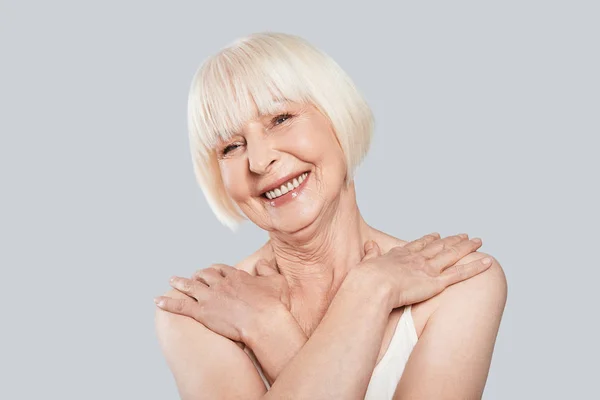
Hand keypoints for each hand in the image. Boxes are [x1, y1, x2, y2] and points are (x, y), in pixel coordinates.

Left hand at [154, 259, 290, 343]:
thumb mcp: (277, 282)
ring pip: (190, 287)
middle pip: (205, 275)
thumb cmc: (274, 305)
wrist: (264, 321)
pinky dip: (168, 303)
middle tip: (192, 276)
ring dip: (179, 283)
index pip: (222, 269)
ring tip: (172, 280)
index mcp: (237, 277)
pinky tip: (157, 301)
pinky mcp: (202, 312)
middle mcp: (220, 284)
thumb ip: (268, 270)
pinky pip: (180, 306)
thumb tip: (263, 262)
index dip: (216, 270)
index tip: (213, 271)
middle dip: (198, 275)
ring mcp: (210, 297)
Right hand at [356, 233, 491, 309]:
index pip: (418, 245)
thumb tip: (370, 244)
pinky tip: (487, 262)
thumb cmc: (365, 280)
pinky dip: (475, 267)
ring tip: (478, 241)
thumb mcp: (366, 263)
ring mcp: (428, 269)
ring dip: (467, 247)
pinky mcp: (437, 282)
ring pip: (453, 255)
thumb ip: (371, 254)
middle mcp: (416, 258)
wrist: (372, 286)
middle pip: (439, 247)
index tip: (436, 235)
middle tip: (463, 235)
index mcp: (400, 255)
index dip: (428, 240)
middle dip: (452, 241)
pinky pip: (461, 274)